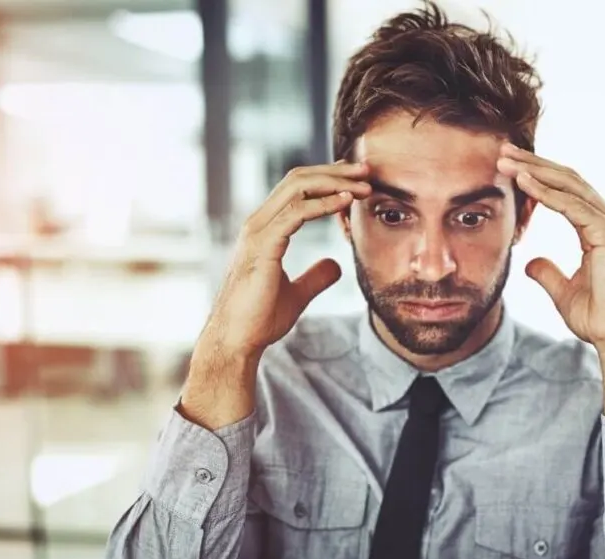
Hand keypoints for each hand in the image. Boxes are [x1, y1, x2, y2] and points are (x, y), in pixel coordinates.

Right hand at [181, 162, 370, 428]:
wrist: (237, 341)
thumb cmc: (259, 319)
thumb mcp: (297, 294)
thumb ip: (315, 277)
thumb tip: (336, 265)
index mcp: (264, 230)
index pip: (296, 190)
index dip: (327, 179)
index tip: (357, 180)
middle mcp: (258, 223)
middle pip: (298, 180)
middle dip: (335, 171)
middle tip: (366, 170)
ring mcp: (258, 232)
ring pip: (297, 188)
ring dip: (334, 182)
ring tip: (364, 183)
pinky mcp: (263, 246)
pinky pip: (297, 213)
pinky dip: (324, 204)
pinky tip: (347, 202)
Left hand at [496, 144, 604, 352]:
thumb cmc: (599, 317)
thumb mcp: (563, 291)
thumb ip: (547, 273)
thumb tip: (530, 262)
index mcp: (598, 227)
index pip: (565, 190)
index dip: (537, 176)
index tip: (508, 167)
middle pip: (566, 179)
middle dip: (533, 163)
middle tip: (502, 151)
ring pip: (568, 186)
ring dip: (534, 171)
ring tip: (506, 160)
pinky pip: (572, 206)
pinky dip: (546, 192)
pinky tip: (524, 182)